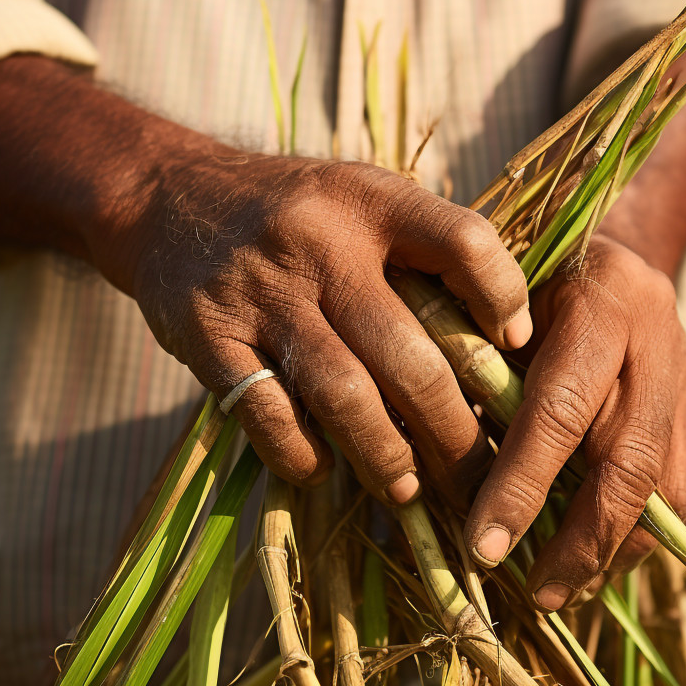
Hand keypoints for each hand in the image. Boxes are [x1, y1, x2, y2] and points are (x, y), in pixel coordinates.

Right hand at [111, 154, 534, 505]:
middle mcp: (319, 241)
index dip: (503, 298)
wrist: (170, 197)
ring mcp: (260, 290)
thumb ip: (427, 249)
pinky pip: (268, 414)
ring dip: (386, 455)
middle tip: (477, 476)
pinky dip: (304, 454)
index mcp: (372, 200)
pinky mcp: (208, 335)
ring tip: (409, 489)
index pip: (463, 241)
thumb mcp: (364, 198)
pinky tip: (325, 470)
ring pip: (343, 393)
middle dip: (453, 427)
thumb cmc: (297, 213)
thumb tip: (511, 339)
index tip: (516, 347)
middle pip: (408, 350)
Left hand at [464, 235, 685, 609]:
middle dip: (577, 538)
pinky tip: (597, 566)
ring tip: (559, 593)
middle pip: (624, 458)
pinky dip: (640, 534)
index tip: (484, 545)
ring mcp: (685, 375)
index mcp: (599, 299)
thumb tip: (431, 460)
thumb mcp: (495, 297)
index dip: (522, 483)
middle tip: (530, 593)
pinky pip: (679, 485)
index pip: (561, 407)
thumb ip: (477, 364)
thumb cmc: (526, 275)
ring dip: (611, 549)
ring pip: (663, 482)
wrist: (606, 250)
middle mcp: (656, 337)